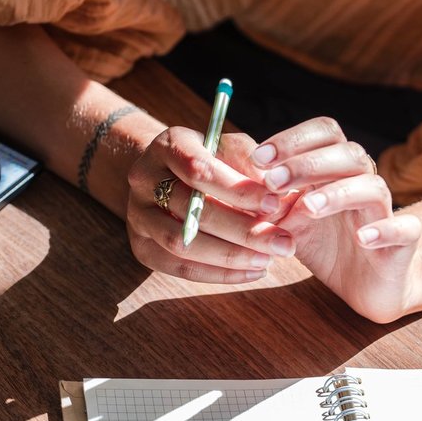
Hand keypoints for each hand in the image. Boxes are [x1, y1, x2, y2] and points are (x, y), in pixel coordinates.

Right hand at [124, 124, 294, 282]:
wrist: (168, 175)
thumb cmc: (210, 160)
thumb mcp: (230, 148)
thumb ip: (252, 164)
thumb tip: (277, 192)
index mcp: (168, 146)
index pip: (200, 170)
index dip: (239, 191)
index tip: (275, 204)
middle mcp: (144, 179)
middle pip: (193, 211)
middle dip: (243, 231)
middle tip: (283, 243)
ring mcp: (138, 216)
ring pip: (182, 244)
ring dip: (230, 257)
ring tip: (268, 260)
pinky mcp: (141, 247)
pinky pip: (179, 268)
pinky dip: (219, 274)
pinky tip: (252, 272)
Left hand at [249, 117, 421, 324]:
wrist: (366, 284)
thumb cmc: (324, 244)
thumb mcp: (285, 222)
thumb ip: (264, 203)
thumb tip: (229, 185)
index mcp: (335, 169)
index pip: (324, 133)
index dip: (292, 139)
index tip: (258, 159)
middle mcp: (362, 181)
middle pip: (347, 153)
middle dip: (307, 163)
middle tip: (272, 181)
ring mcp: (384, 210)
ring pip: (372, 186)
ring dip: (337, 193)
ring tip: (308, 208)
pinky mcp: (403, 242)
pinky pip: (404, 228)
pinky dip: (384, 229)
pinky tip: (362, 238)